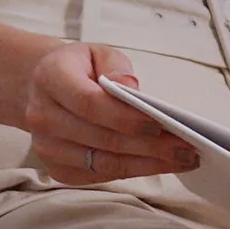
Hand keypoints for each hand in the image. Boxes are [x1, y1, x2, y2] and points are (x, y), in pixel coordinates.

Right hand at [23, 42, 196, 187]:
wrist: (42, 88)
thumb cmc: (79, 68)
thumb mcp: (97, 52)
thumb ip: (116, 66)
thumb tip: (130, 88)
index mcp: (50, 78)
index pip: (89, 103)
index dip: (126, 117)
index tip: (161, 124)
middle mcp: (42, 116)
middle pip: (102, 139)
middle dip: (150, 147)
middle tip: (187, 149)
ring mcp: (46, 147)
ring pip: (104, 163)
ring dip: (147, 165)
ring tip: (182, 160)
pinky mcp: (57, 169)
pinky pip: (100, 176)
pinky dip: (132, 171)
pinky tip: (158, 164)